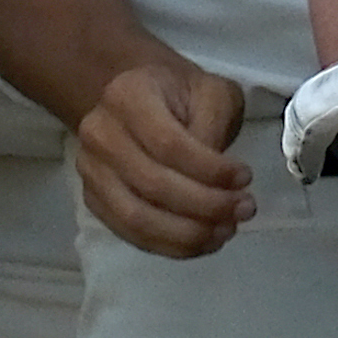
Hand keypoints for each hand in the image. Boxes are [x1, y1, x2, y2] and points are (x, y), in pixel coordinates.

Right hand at [75, 58, 250, 256]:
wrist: (144, 98)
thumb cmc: (183, 94)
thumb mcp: (212, 92)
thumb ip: (214, 128)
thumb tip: (218, 183)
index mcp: (127, 96)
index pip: (168, 145)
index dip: (209, 170)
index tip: (245, 178)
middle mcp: (99, 133)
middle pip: (152, 185)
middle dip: (205, 206)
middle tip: (244, 209)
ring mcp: (91, 171)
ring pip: (137, 218)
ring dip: (188, 234)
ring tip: (227, 230)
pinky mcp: (94, 200)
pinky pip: (130, 234)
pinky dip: (170, 245)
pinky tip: (204, 240)